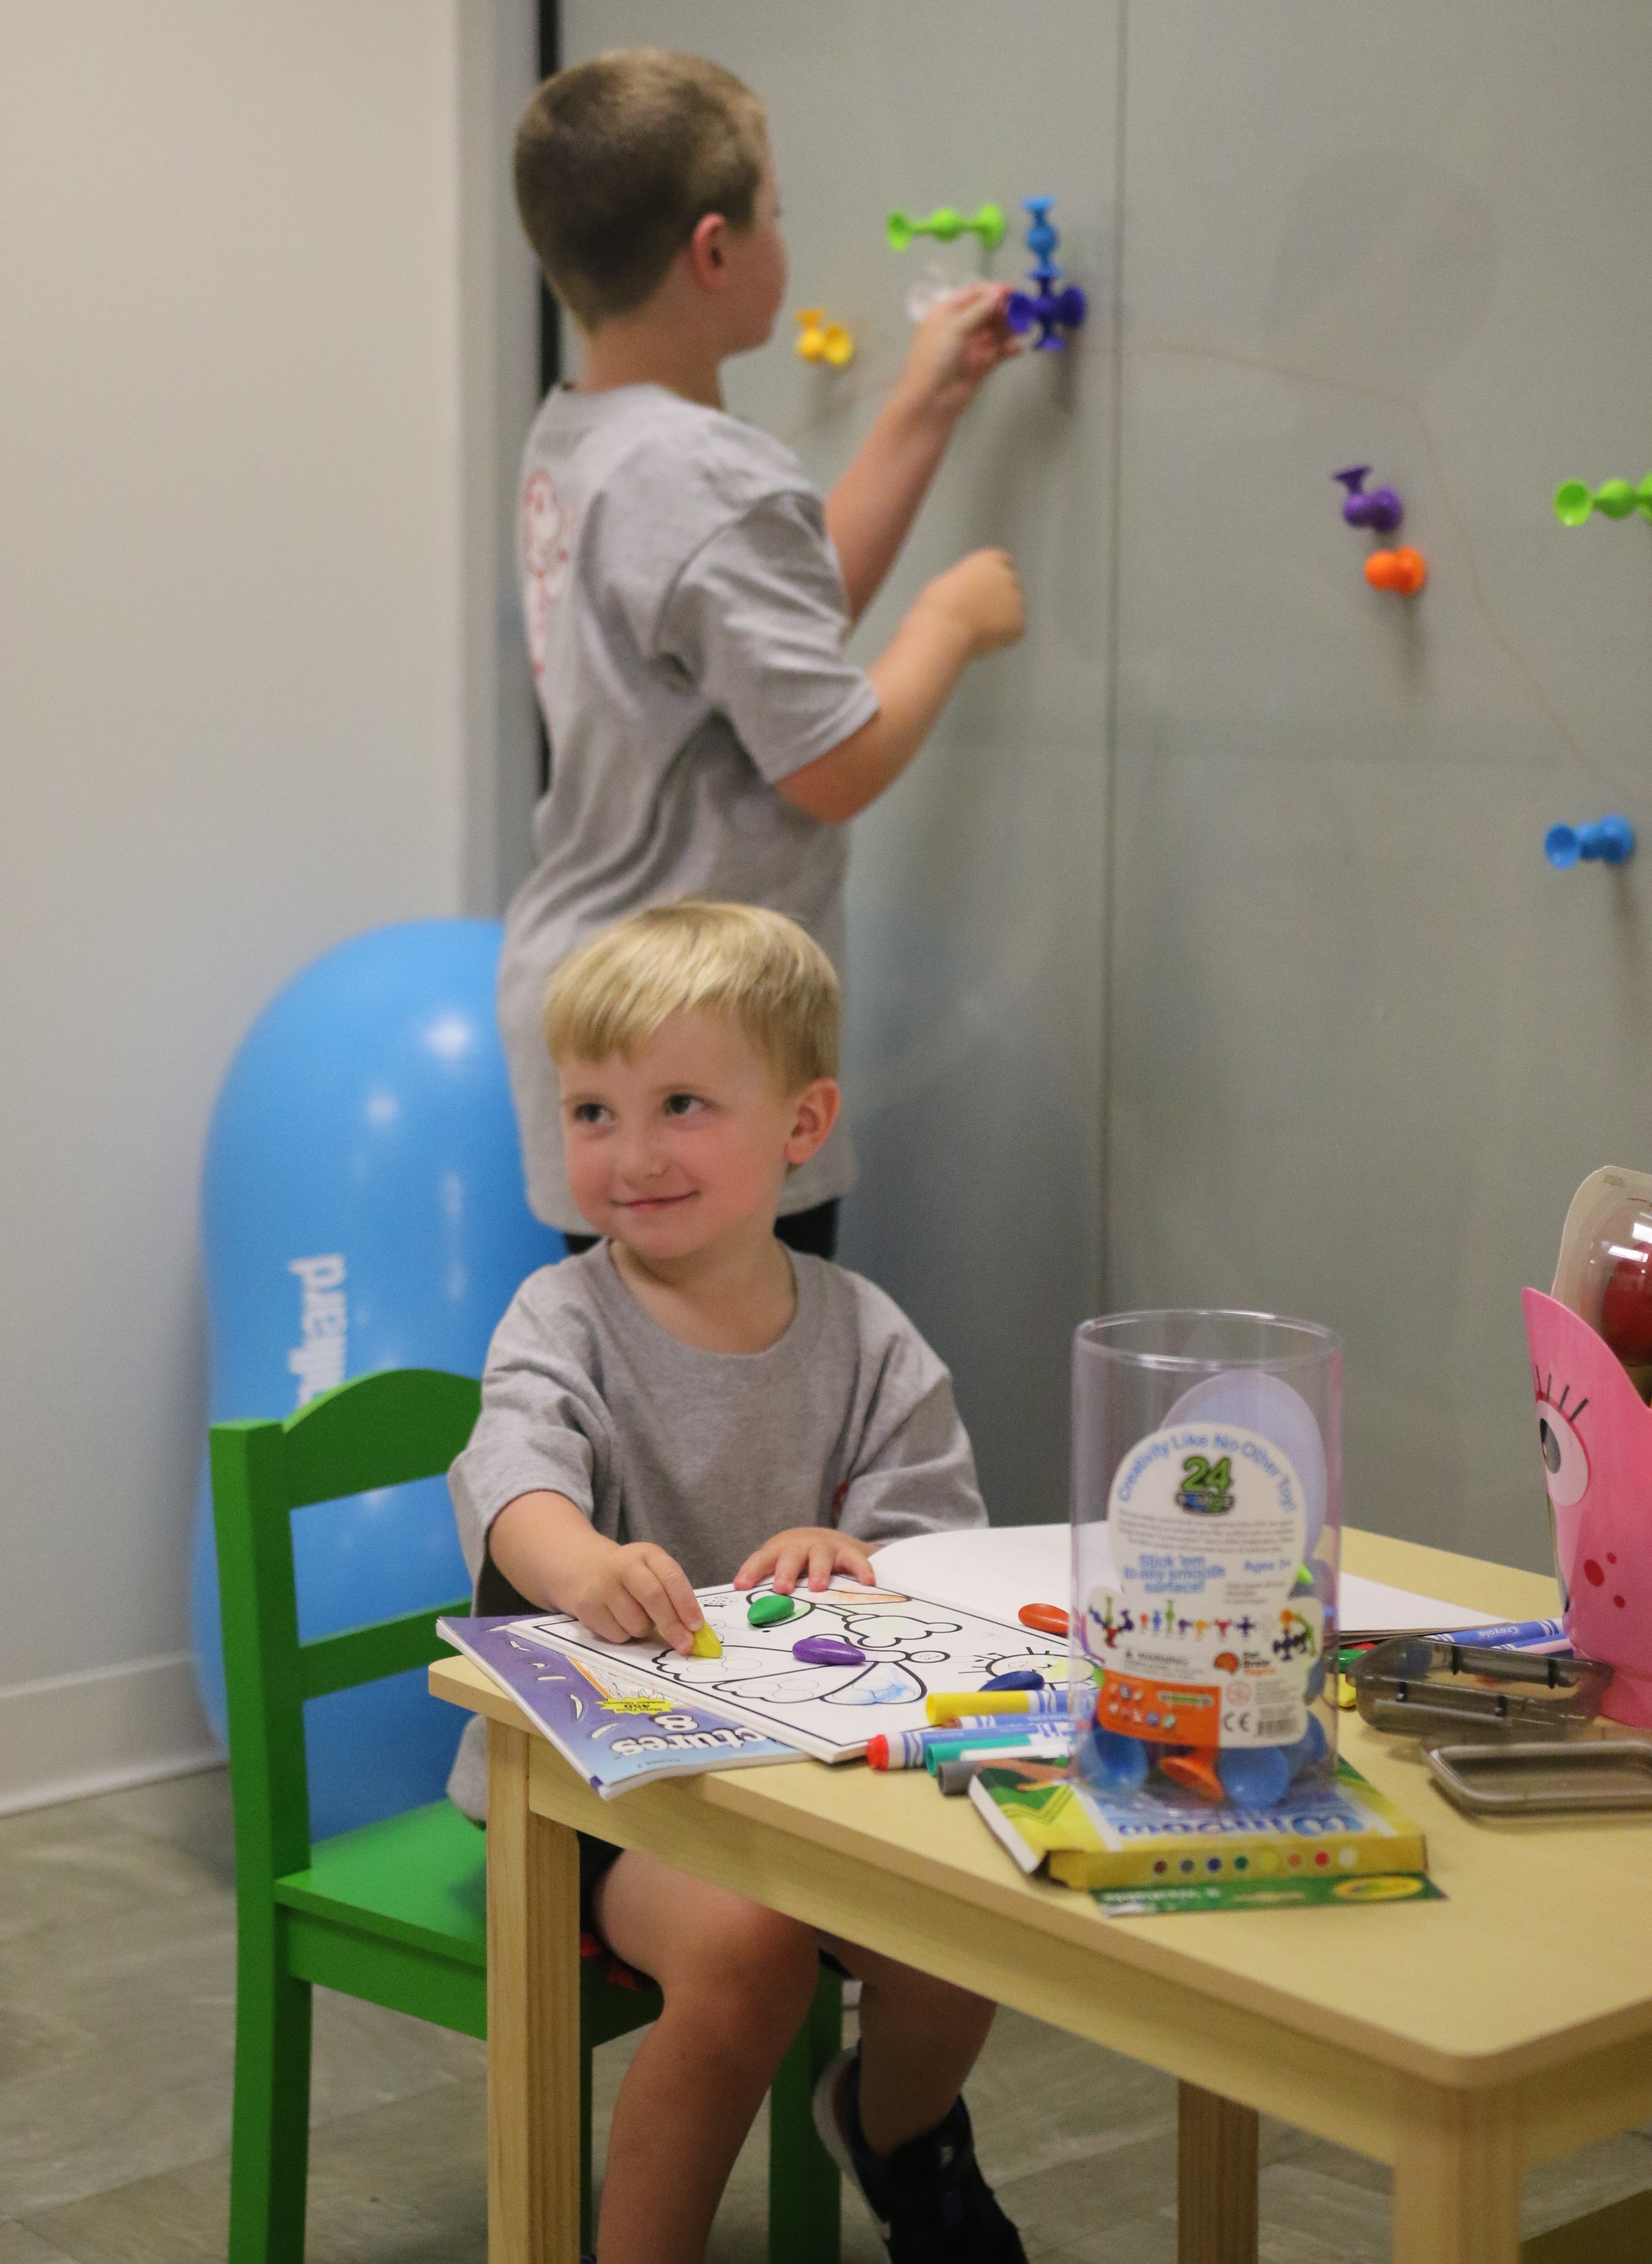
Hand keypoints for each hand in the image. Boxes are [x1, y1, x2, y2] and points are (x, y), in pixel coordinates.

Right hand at [564, 1539, 702, 1653]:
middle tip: (685, 1645)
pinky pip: (618, 1636)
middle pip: (653, 1597)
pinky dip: (625, 1635)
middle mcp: (623, 1565)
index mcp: (646, 1554)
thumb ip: (672, 1594)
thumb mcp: (651, 1570)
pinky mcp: (587, 1608)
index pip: (671, 1576)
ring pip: (636, 1622)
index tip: (697, 1626)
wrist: (583, 1567)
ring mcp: (602, 1586)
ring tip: (637, 1616)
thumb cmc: (629, 1575)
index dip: (686, 1603)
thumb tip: (693, 1631)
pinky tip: (618, 1620)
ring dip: (644, 1629)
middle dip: (672, 1625)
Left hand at [733, 1527, 878, 1594]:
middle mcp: (801, 1546)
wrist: (829, 1540)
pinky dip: (861, 1570)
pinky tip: (866, 1584)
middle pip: (790, 1556)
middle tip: (782, 1589)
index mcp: (779, 1551)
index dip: (751, 1572)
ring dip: (818, 1571)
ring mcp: (825, 1547)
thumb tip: (753, 1617)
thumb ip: (769, 1587)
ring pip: (821, 1556)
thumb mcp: (781, 1568)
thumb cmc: (797, 1563)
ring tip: (817, 1588)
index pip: (761, 1559)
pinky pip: (856, 1560)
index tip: (741, 1586)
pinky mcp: (848, 1550)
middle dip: (785, 1571)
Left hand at [897, 283, 1019, 422]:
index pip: (973, 294)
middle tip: (1021, 311)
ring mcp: (971, 346)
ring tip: (1023, 328)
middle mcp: (960, 327)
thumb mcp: (954, 326)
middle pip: (987, 311)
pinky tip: (1017, 348)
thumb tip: (998, 293)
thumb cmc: (935, 357)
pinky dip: (1009, 349)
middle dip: (1004, 309)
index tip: (1012, 291)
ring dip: (1010, 328)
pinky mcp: (981, 364)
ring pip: (996, 331)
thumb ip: (978, 309)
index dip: (992, 291)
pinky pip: (999, 352)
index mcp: (947, 312)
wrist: (931, 400)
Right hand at [918, 548, 1024, 657]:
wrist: (945, 629)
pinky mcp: (1019, 623)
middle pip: (1010, 585)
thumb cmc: (938, 606)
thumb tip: (976, 594)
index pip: (1003, 562)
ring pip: (1013, 609)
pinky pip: (1014, 630)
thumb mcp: (951, 581)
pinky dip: (1003, 636)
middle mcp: (1008, 575)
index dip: (994, 578)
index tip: (985, 590)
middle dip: (999, 598)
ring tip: (976, 628)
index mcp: (990, 559)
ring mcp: (1017, 600)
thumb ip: (972, 582)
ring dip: (1001, 617)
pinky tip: (983, 638)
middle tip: (978, 614)